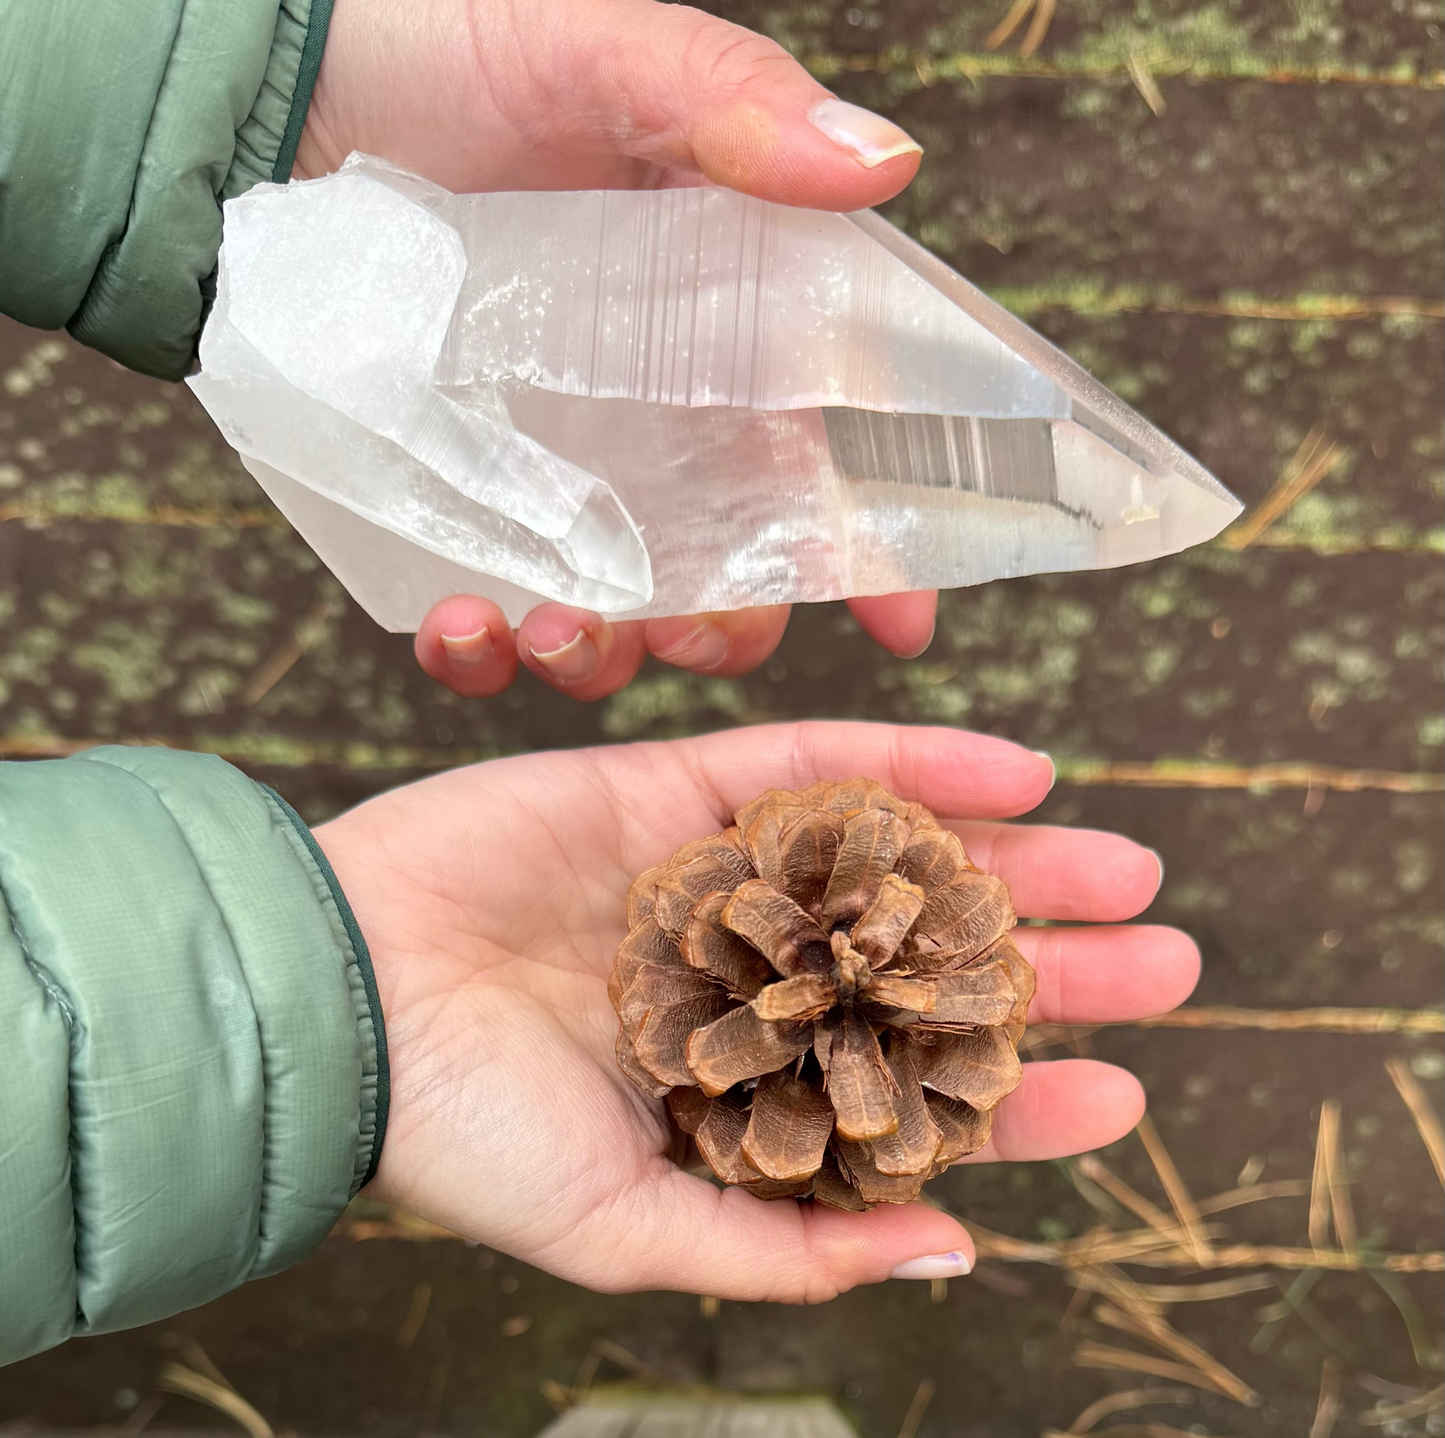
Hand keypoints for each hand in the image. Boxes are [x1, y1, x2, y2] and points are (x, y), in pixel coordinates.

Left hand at [295, 0, 935, 698]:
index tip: (901, 619)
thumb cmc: (453, 61)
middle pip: (732, 576)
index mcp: (721, 345)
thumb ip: (733, 106)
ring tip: (558, 630)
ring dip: (605, 657)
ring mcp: (548, 483)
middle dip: (731, 632)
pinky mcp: (448, 510)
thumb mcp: (602, 59)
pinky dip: (481, 650)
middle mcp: (648, 434)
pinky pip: (481, 614)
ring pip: (615, 619)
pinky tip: (463, 625)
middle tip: (693, 628)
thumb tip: (881, 158)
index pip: (825, 464)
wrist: (284, 97)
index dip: (873, 553)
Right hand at [314, 723, 1198, 1301]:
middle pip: (923, 966)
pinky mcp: (674, 789)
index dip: (1020, 1095)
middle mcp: (741, 977)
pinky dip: (917, 764)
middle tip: (1168, 958)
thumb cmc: (467, 1138)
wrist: (337, 993)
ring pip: (889, 861)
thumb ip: (788, 1247)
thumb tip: (955, 1256)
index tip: (1124, 1087)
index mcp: (740, 1085)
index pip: (912, 1092)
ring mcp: (712, 877)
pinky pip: (814, 763)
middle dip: (1046, 966)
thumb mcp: (632, 1230)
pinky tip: (1019, 772)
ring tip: (1126, 867)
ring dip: (1008, 862)